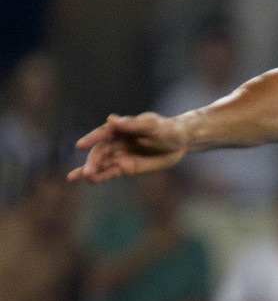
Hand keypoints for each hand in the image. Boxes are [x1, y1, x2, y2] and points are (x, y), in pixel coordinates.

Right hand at [68, 113, 188, 183]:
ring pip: (102, 163)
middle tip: (86, 172)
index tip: (79, 146)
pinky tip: (91, 181)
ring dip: (90, 170)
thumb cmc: (166, 130)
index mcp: (121, 128)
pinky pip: (111, 171)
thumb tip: (111, 119)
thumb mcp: (153, 127)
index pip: (103, 133)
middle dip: (92, 161)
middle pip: (101, 151)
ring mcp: (120, 154)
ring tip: (74, 178)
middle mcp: (116, 141)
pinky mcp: (126, 166)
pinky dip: (102, 176)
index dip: (91, 139)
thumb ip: (133, 125)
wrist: (179, 143)